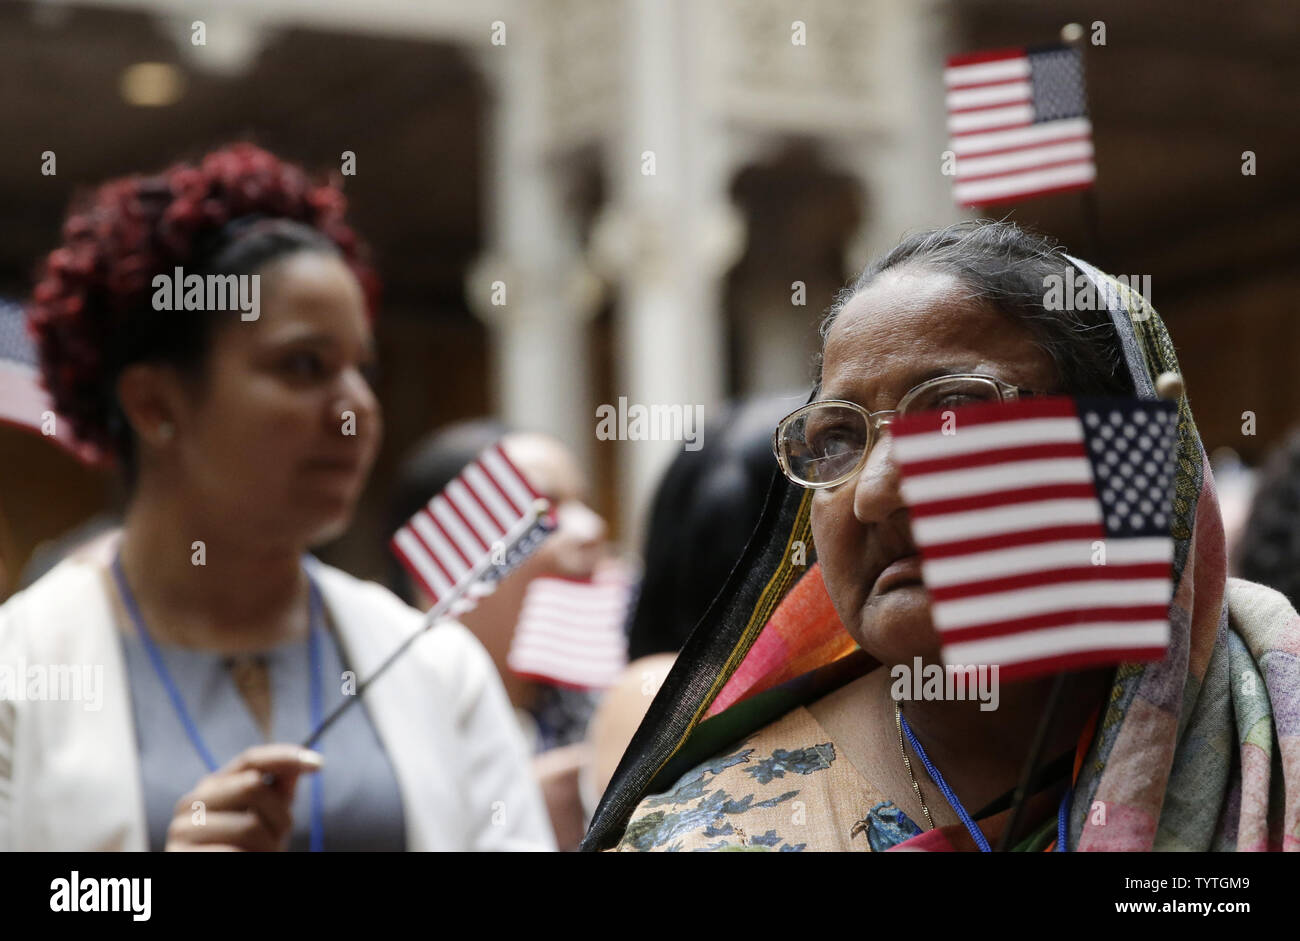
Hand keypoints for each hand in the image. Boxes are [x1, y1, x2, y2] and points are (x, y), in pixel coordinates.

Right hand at [164, 744, 323, 850]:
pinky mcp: (181, 856)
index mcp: (212, 787)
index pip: (250, 758)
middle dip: (278, 816)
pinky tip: (244, 862)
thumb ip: (279, 790)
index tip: (318, 764)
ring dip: (267, 846)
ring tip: (260, 855)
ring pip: (249, 825)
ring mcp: (181, 830)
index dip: (285, 756)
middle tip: (277, 840)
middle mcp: (191, 802)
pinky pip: (233, 853)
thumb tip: (302, 761)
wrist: (220, 880)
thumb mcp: (267, 819)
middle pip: (253, 786)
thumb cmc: (246, 852)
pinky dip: (250, 860)